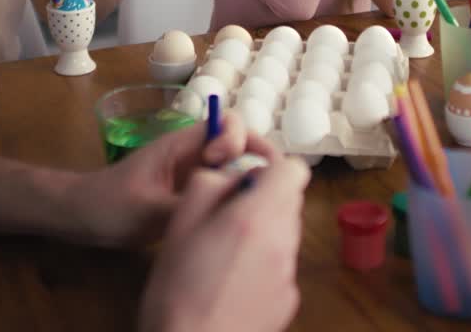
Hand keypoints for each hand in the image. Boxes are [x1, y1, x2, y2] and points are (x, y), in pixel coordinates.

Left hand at [68, 114, 280, 248]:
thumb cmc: (108, 206)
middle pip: (239, 141)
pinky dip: (239, 194)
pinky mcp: (194, 193)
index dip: (236, 138)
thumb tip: (230, 206)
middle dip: (256, 155)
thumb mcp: (148, 210)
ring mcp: (195, 173)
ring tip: (256, 201)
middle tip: (260, 184)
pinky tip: (242, 215)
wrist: (83, 218)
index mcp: (181, 144)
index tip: (225, 162)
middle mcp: (193, 153)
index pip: (224, 123)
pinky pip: (225, 185)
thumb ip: (188, 205)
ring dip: (251, 176)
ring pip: (236, 164)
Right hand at [139, 157, 309, 331]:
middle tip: (226, 219)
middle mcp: (283, 242)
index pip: (293, 169)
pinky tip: (232, 284)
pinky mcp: (289, 301)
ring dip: (263, 234)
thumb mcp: (179, 223)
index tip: (245, 182)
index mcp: (257, 216)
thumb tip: (232, 174)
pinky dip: (262, 267)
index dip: (269, 170)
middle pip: (289, 202)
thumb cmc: (177, 289)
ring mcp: (290, 275)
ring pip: (285, 235)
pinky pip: (280, 268)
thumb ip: (209, 184)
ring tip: (224, 256)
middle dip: (263, 201)